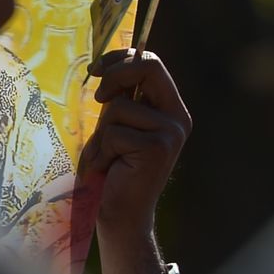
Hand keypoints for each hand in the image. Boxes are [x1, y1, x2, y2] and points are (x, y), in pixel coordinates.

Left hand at [79, 49, 190, 273]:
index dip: (121, 58)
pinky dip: (102, 150)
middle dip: (114, 76)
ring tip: (106, 156)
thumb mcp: (116, 124)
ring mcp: (170, 132)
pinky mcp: (156, 148)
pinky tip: (109, 168)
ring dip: (101, 132)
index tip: (95, 69)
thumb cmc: (112, 168)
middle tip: (97, 99)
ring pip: (120, 107)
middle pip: (148, 66)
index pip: (152, 62)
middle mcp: (177, 118)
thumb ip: (120, 97)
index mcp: (170, 108)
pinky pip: (114, 132)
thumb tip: (104, 64)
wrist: (120, 215)